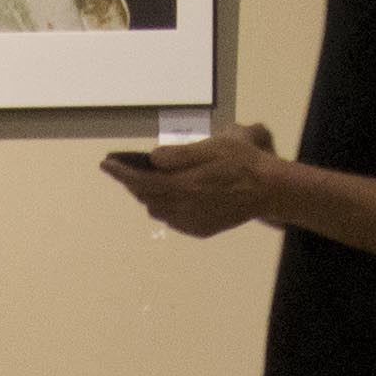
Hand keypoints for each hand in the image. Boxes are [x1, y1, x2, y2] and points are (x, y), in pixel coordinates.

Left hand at [106, 124, 286, 236]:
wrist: (270, 190)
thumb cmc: (243, 161)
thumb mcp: (213, 145)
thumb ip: (179, 155)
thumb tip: (153, 159)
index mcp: (183, 185)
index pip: (141, 180)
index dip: (121, 172)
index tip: (105, 164)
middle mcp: (183, 207)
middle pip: (146, 196)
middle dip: (133, 183)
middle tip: (125, 169)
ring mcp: (192, 221)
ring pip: (157, 210)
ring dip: (148, 196)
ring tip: (147, 181)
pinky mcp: (201, 229)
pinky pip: (173, 220)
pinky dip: (166, 208)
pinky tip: (171, 197)